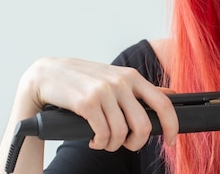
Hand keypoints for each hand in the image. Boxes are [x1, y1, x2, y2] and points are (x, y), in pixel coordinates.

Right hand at [21, 57, 178, 150]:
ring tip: (103, 141)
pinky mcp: (87, 102)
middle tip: (127, 145)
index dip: (172, 126)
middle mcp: (121, 82)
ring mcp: (104, 91)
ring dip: (112, 145)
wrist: (47, 74)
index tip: (171, 141)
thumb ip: (141, 89)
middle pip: (144, 125)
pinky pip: (103, 134)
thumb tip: (171, 94)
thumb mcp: (116, 78)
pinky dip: (99, 143)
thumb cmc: (84, 80)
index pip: (163, 103)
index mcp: (132, 77)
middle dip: (137, 143)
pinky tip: (94, 139)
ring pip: (121, 133)